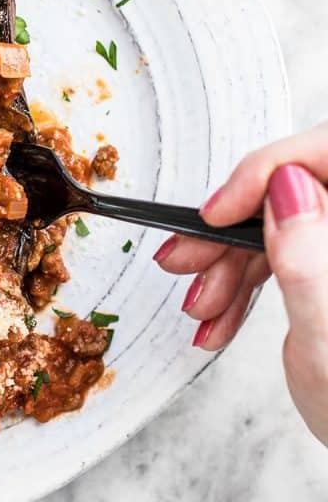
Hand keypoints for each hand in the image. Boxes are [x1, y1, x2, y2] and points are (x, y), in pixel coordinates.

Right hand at [154, 122, 327, 446]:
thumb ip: (308, 261)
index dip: (269, 171)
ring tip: (200, 306)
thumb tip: (288, 187)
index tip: (219, 211)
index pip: (327, 156)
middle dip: (232, 229)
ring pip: (281, 225)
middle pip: (296, 192)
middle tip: (187, 258)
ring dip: (228, 263)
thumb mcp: (327, 345)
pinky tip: (217, 314)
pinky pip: (283, 255)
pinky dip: (242, 283)